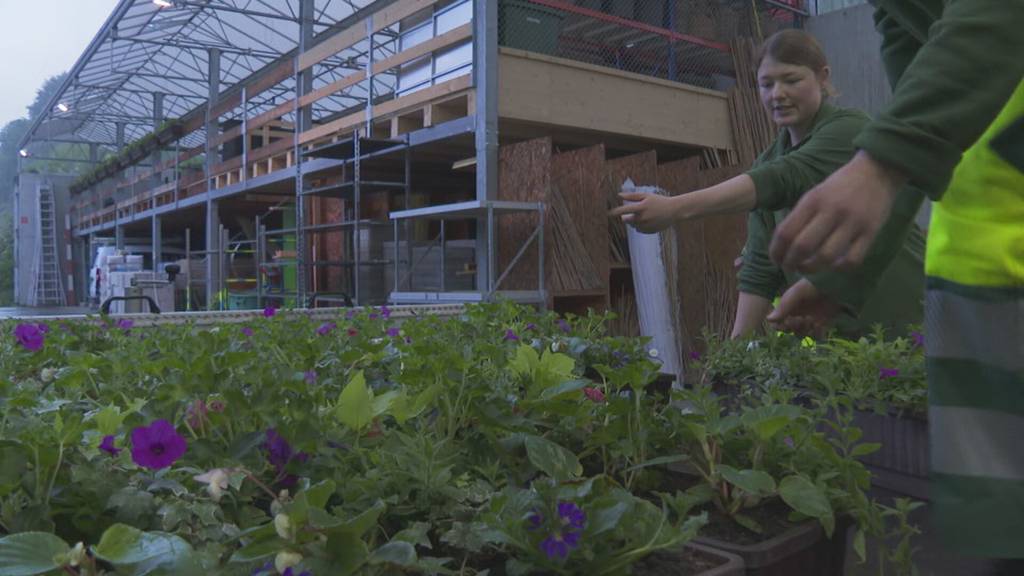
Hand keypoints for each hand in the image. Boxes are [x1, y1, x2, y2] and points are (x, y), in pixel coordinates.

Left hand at [609, 191, 681, 233]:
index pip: (624, 210)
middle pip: (626, 220)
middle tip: (630, 213)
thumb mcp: (646, 196)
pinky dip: (640, 226)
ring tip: (645, 215)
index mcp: (641, 208)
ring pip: (632, 225)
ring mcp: (646, 226)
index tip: (607, 213)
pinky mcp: (649, 232)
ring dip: (634, 221)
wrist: (674, 211)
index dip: (614, 212)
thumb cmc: (658, 201)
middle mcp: (642, 218)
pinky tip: (649, 220)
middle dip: (626, 217)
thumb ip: (632, 196)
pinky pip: (639, 230)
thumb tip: (619, 195)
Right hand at [766, 278, 841, 337]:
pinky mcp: (821, 324)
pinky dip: (817, 334)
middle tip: (803, 319)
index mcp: (788, 308)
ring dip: (805, 331)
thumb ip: (784, 306)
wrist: (836, 284)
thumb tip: (769, 320)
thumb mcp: (797, 293)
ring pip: (801, 334)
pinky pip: (816, 336)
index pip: (777, 323)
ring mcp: (809, 320)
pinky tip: (821, 325)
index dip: (780, 326)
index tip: (788, 321)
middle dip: (794, 328)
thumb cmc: (814, 284)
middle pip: (789, 331)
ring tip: (812, 320)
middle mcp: (796, 315)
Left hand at [769, 151, 905, 272]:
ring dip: (811, 269)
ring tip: (806, 268)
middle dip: (790, 263)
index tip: (776, 259)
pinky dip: (839, 268)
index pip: (786, 232)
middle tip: (789, 267)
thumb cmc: (840, 186)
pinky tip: (833, 264)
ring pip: (826, 256)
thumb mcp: (815, 194)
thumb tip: (782, 246)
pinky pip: (852, 259)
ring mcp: (853, 222)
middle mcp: (831, 210)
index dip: (776, 251)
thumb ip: (800, 217)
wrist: (877, 170)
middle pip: (802, 246)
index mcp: (813, 200)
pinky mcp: (871, 231)